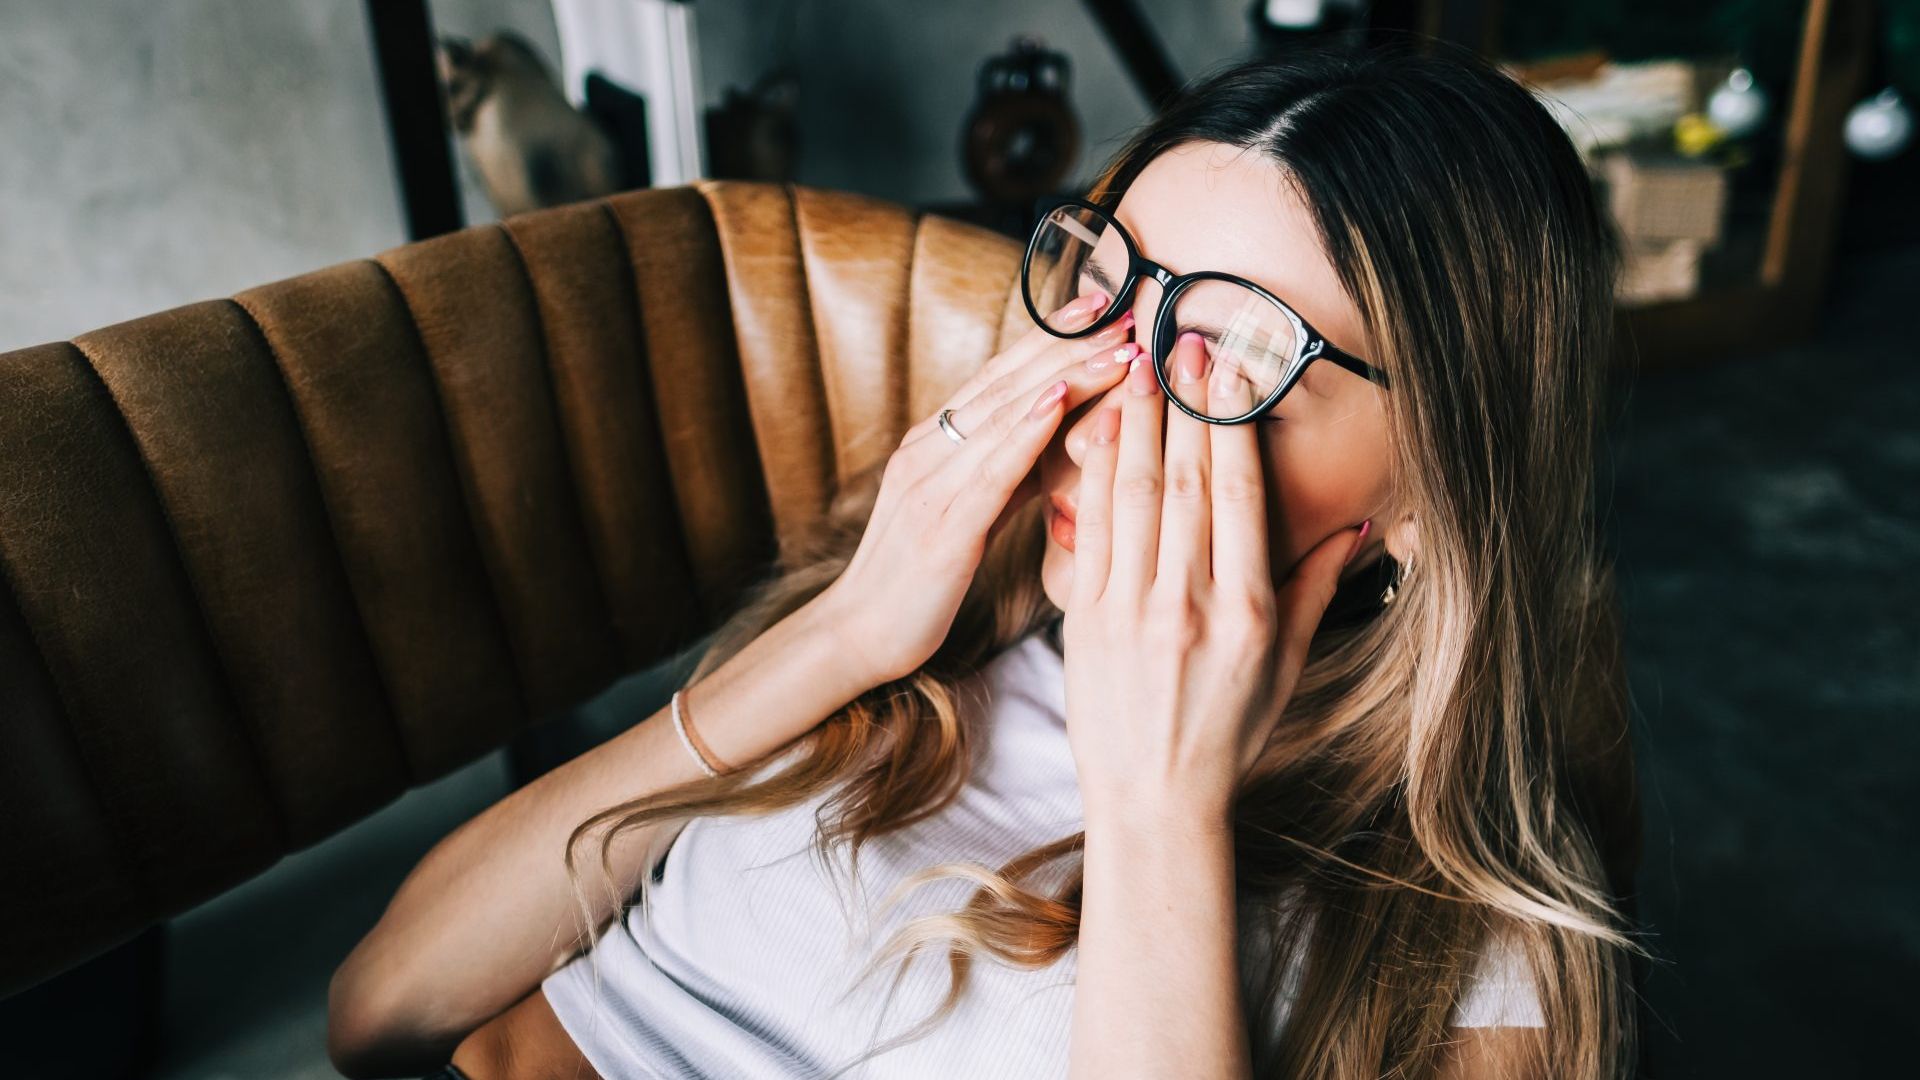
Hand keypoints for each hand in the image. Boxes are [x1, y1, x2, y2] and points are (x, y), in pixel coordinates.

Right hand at [818, 288, 1142, 685]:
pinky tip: (1061, 401)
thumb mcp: (967, 514)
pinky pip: (990, 469)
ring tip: (1117, 344)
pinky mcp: (940, 526)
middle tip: (1124, 306)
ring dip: (1067, 375)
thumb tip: (1060, 440)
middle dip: (1069, 341)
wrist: (858, 635)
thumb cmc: (918, 582)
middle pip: (1007, 383)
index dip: (1051, 337)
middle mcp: (927, 452)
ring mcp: (929, 484)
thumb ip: (1006, 474)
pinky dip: (1027, 429)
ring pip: (1006, 415)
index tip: (1100, 304)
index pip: (1000, 377)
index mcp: (932, 446)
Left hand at [1061, 330, 1370, 820]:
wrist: (1153, 801)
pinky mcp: (1086, 622)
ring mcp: (1132, 613)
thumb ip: (1317, 592)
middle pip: (1188, 485)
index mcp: (1248, 613)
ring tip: (1136, 366)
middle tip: (1181, 338)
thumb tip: (1360, 532)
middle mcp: (1190, 606)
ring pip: (1134, 500)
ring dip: (1136, 426)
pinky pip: (1090, 534)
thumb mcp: (1288, 668)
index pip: (1240, 498)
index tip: (1228, 368)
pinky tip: (1096, 431)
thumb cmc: (1227, 735)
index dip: (1232, 426)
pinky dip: (1091, 478)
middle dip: (1185, 406)